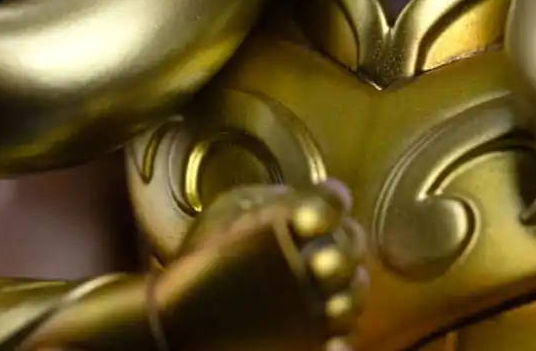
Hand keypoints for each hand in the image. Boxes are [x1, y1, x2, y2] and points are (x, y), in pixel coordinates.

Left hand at [155, 180, 367, 350]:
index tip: (309, 222)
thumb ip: (261, 208)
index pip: (332, 199)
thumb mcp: (227, 216)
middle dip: (342, 254)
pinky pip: (339, 337)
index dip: (328, 207)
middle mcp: (317, 248)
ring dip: (347, 297)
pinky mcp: (313, 331)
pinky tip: (330, 345)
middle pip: (351, 242)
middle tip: (320, 267)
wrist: (181, 310)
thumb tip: (296, 213)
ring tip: (329, 309)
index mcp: (298, 213)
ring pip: (354, 289)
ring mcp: (319, 291)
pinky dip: (337, 343)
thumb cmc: (205, 253)